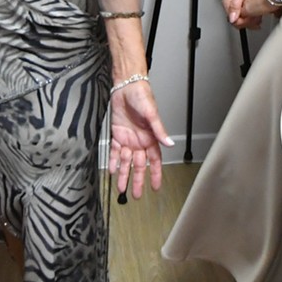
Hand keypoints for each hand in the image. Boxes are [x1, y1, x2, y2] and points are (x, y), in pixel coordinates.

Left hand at [108, 77, 171, 198]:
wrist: (126, 86)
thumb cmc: (142, 96)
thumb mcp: (152, 114)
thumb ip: (159, 130)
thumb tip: (169, 144)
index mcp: (151, 138)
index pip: (154, 161)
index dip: (155, 174)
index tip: (155, 188)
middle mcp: (140, 141)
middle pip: (139, 165)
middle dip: (137, 180)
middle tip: (135, 195)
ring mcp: (128, 139)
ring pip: (126, 161)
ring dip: (123, 174)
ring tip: (121, 189)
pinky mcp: (116, 134)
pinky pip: (115, 151)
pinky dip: (113, 161)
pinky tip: (112, 171)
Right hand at [231, 0, 280, 28]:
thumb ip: (235, 5)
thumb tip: (232, 18)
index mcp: (228, 3)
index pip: (233, 20)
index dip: (243, 23)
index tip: (252, 23)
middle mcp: (230, 5)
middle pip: (237, 21)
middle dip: (247, 23)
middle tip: (257, 23)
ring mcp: (235, 4)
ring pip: (241, 18)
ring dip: (250, 21)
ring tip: (258, 20)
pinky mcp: (240, 3)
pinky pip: (244, 13)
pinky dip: (251, 16)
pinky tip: (257, 15)